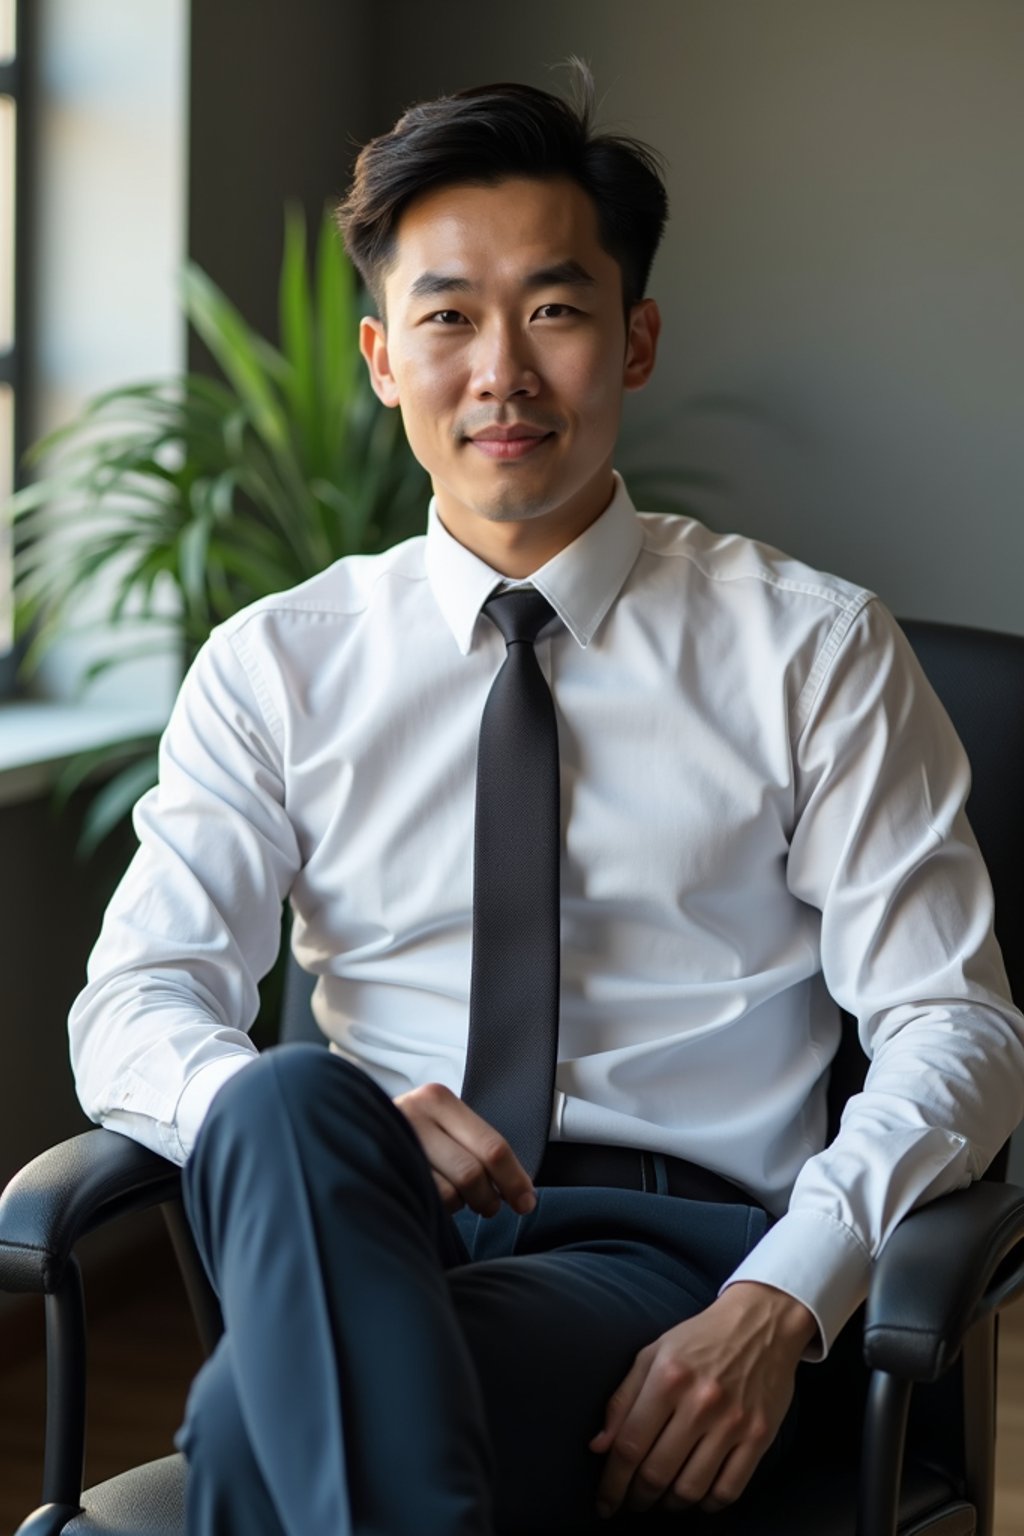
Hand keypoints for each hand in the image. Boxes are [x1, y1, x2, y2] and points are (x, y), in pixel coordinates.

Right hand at [393, 1081, 536, 1218]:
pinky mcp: (379, 1169)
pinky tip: (428, 1196)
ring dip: (460, 1204)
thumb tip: (521, 1189)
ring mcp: (393, 1141)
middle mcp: (414, 1113)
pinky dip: (435, 1208)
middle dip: (489, 1198)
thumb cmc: (409, 1136)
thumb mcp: (442, 1128)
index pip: (492, 1146)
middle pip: (473, 1172)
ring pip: (449, 1192)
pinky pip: (423, 1201)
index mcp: (437, 1099)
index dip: (515, 1180)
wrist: (345, 1131)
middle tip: (490, 1206)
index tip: (526, 1202)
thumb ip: (476, 1147)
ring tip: (453, 1197)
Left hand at [589, 1282, 816, 1516]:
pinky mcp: (760, 1436)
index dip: (612, 1482)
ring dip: (670, 1504)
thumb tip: (598, 1447)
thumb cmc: (701, 1338)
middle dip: (638, 1497)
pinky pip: (729, 1490)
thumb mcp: (653, 1353)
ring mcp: (732, 1422)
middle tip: (633, 1502)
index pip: (630, 1445)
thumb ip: (622, 1399)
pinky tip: (697, 1496)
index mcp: (667, 1377)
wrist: (762, 1322)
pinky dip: (708, 1504)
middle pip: (657, 1472)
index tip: (605, 1502)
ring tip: (662, 1500)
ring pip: (691, 1488)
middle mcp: (699, 1402)